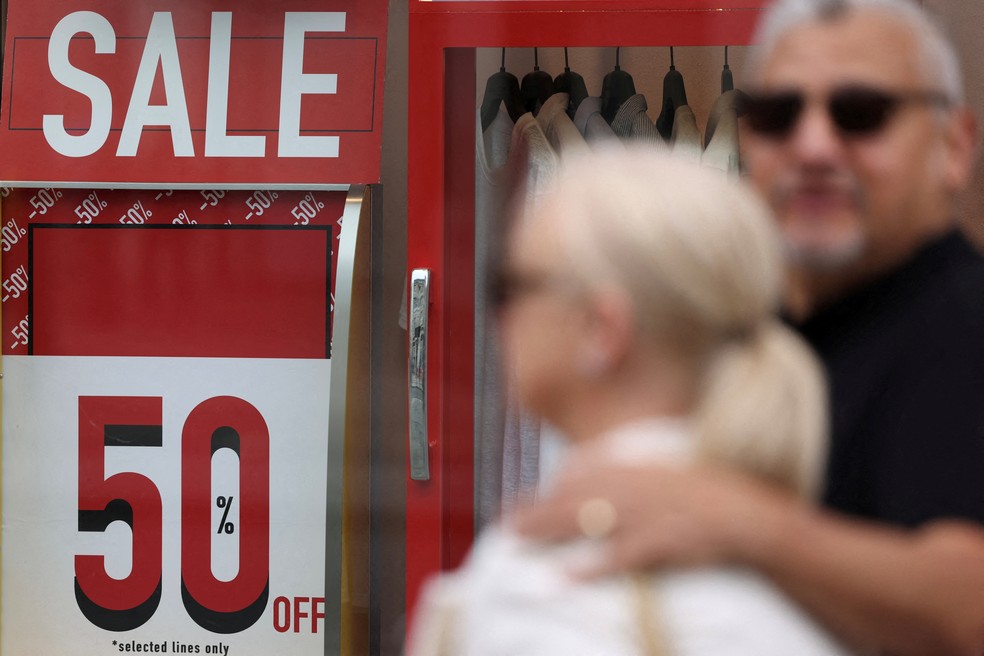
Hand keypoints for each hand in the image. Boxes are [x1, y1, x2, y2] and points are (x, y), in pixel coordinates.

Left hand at [508, 451, 797, 576]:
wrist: (748, 515)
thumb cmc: (710, 490)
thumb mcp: (664, 467)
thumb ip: (625, 467)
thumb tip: (580, 469)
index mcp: (635, 469)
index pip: (579, 475)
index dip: (547, 489)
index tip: (521, 499)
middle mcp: (632, 488)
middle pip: (571, 498)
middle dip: (534, 510)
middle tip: (503, 522)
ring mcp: (644, 515)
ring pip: (584, 521)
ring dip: (547, 530)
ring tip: (515, 540)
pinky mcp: (659, 543)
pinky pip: (619, 557)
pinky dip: (591, 567)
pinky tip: (565, 576)